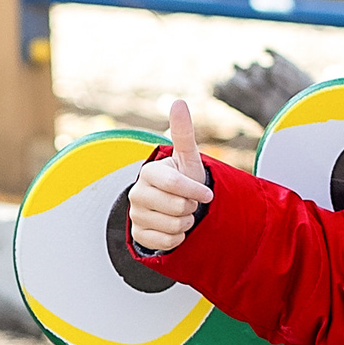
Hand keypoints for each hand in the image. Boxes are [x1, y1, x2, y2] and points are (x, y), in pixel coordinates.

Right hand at [126, 99, 212, 254]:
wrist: (176, 207)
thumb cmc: (184, 181)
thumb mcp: (187, 158)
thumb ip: (183, 133)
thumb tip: (178, 102)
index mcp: (149, 173)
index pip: (176, 184)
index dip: (196, 191)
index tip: (207, 195)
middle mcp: (137, 193)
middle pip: (178, 207)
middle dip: (192, 206)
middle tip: (189, 202)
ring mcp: (136, 215)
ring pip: (174, 225)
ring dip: (187, 221)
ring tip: (182, 212)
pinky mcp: (139, 235)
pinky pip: (168, 242)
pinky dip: (179, 237)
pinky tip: (175, 227)